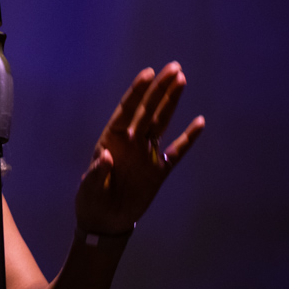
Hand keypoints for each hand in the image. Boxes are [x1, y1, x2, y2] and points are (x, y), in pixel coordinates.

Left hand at [75, 62, 204, 234]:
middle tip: (174, 67)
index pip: (126, 110)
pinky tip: (199, 122)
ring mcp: (147, 153)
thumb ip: (97, 172)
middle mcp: (131, 141)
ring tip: (181, 80)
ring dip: (171, 102)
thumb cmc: (91, 200)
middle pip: (148, 110)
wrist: (105, 221)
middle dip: (159, 89)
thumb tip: (106, 156)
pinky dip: (188, 138)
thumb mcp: (89, 188)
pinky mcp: (159, 170)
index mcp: (112, 140)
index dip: (136, 92)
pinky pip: (177, 150)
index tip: (148, 73)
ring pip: (162, 122)